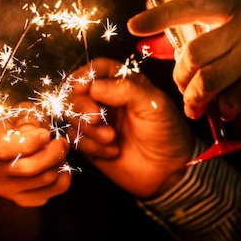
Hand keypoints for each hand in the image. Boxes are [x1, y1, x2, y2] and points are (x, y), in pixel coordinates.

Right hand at [0, 103, 71, 206]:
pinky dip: (62, 181)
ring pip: (43, 180)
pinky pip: (49, 194)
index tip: (46, 134)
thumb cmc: (19, 124)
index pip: (4, 149)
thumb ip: (29, 123)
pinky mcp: (19, 200)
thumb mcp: (22, 113)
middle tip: (61, 143)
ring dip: (59, 164)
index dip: (30, 143)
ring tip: (60, 153)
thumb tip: (42, 138)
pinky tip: (60, 169)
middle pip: (28, 168)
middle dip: (53, 153)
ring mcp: (4, 188)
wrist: (12, 141)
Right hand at [67, 58, 194, 197]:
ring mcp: (97, 122)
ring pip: (72, 116)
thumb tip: (92, 87)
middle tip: (95, 120)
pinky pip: (76, 139)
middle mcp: (106, 100)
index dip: (85, 75)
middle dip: (82, 105)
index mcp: (123, 83)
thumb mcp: (153, 104)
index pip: (97, 68)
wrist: (169, 172)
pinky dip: (91, 146)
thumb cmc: (167, 132)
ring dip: (88, 128)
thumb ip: (125, 90)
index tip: (82, 87)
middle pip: (76, 92)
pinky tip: (112, 152)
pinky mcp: (91, 144)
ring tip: (111, 138)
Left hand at [127, 0, 240, 132]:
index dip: (159, 16)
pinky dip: (225, 106)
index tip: (133, 25)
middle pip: (192, 53)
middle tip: (185, 90)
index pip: (192, 5)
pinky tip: (234, 106)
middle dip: (181, 77)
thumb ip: (227, 29)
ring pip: (205, 80)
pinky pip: (228, 99)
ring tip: (197, 106)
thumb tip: (184, 48)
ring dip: (195, 99)